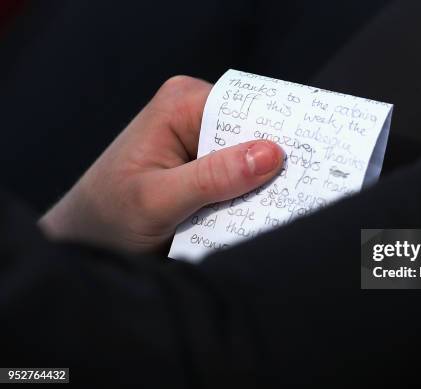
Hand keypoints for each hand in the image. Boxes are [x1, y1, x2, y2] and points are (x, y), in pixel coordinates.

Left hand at [39, 76, 283, 251]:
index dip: (278, 130)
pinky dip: (254, 197)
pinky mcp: (208, 170)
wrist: (87, 242)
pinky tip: (268, 211)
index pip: (247, 107)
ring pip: (253, 158)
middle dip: (275, 160)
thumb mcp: (157, 199)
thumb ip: (211, 178)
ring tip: (292, 204)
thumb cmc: (107, 216)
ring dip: (267, 183)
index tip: (312, 155)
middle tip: (306, 188)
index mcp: (181, 104)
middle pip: (254, 131)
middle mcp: (195, 115)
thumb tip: (271, 154)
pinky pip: (243, 178)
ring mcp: (203, 143)